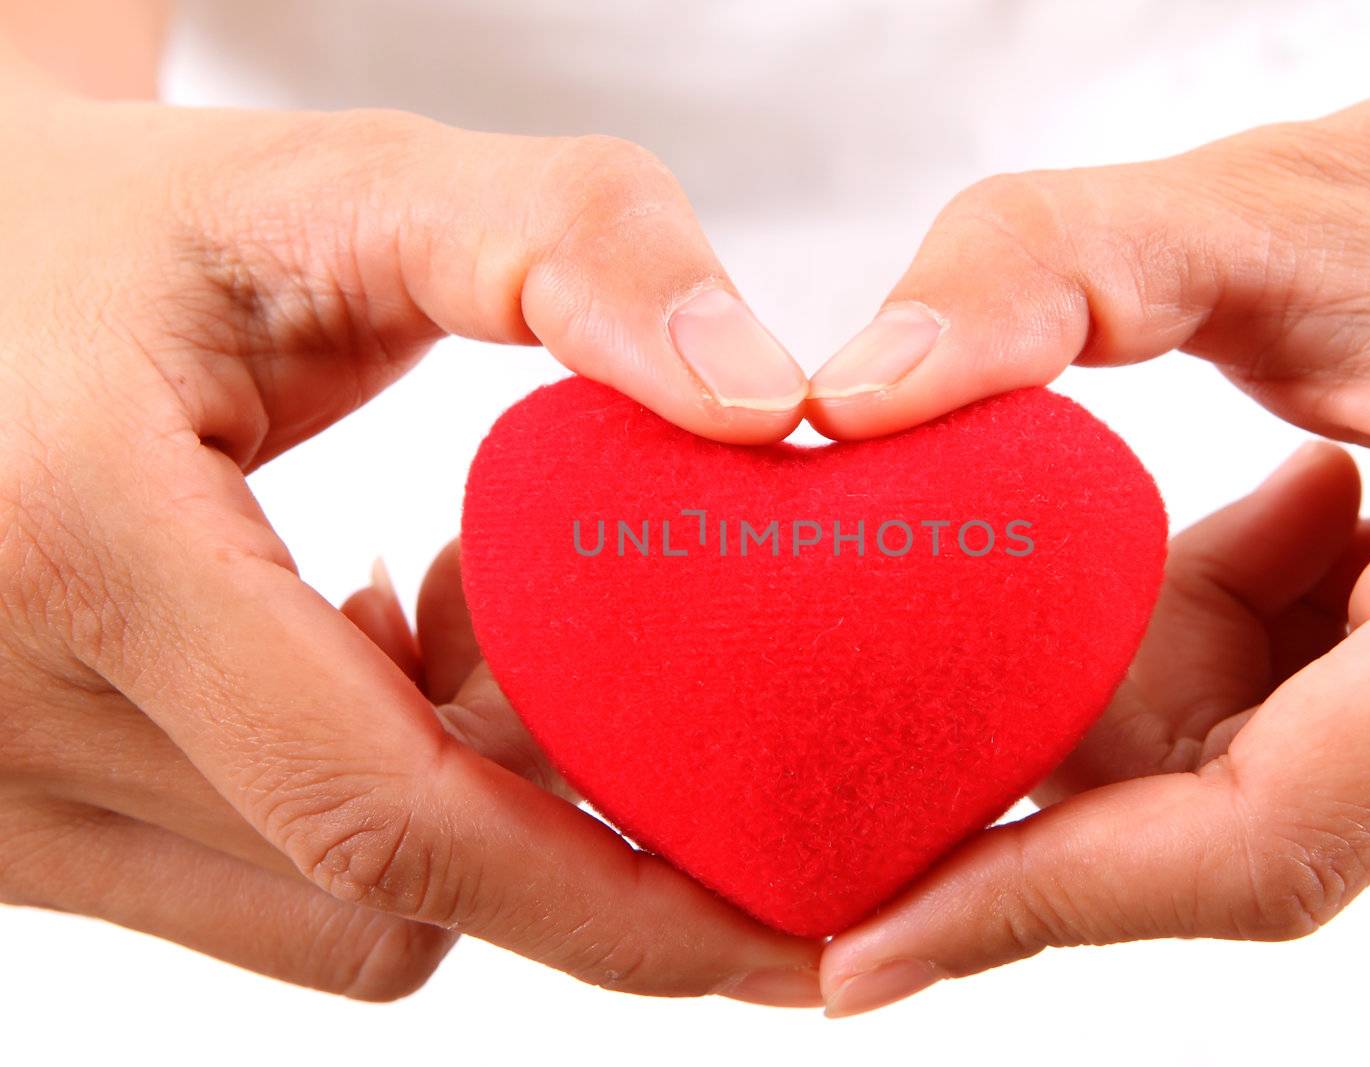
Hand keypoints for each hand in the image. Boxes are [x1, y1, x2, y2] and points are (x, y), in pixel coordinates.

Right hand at [0, 62, 819, 1002]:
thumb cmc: (138, 229)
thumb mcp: (342, 184)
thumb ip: (567, 243)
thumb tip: (762, 405)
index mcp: (81, 541)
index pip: (387, 814)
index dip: (611, 900)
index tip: (775, 930)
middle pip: (392, 870)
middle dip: (546, 773)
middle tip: (546, 593)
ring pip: (337, 909)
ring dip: (459, 794)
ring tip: (433, 598)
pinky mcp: (2, 826)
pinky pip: (258, 896)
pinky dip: (366, 809)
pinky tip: (357, 650)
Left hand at [815, 19, 1369, 1014]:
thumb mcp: (1290, 197)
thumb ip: (1050, 264)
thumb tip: (847, 402)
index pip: (1271, 831)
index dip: (1043, 899)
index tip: (859, 948)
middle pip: (1233, 809)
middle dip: (1105, 683)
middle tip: (1079, 531)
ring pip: (1271, 790)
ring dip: (1196, 647)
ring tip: (1292, 482)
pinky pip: (1334, 761)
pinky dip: (1265, 655)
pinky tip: (1327, 514)